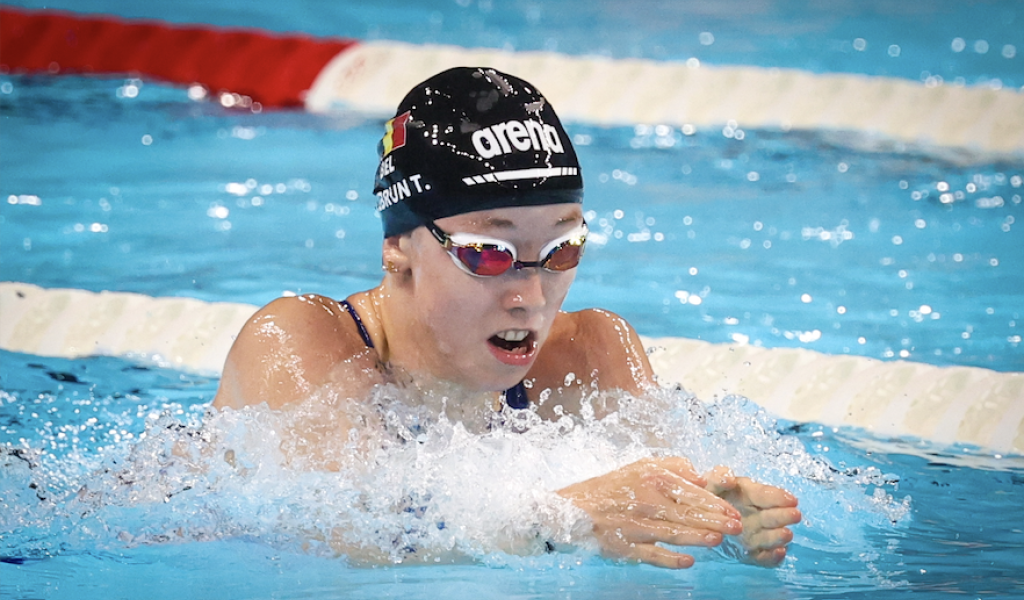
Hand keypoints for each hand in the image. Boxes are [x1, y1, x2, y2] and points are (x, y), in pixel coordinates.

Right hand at [557, 457, 743, 568]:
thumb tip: (700, 474)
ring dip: (696, 537)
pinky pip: (652, 554)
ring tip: (717, 540)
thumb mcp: (641, 466)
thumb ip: (673, 467)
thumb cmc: (612, 487)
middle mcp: (645, 502)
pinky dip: (670, 559)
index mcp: (651, 480)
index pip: (689, 492)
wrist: (574, 510)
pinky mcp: (626, 547)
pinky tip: (688, 562)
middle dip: (713, 521)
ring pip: (672, 533)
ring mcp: (636, 526)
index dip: (714, 502)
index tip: (732, 511)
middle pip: (686, 513)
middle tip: (736, 527)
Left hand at [704, 466, 801, 566]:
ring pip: (770, 536)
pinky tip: (779, 553)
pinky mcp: (750, 553)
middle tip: (795, 515)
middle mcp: (756, 515)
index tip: (790, 499)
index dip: (777, 496)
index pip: (764, 495)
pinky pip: (763, 557)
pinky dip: (771, 557)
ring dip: (779, 536)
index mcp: (749, 494)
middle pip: (772, 516)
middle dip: (783, 515)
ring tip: (787, 534)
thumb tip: (728, 479)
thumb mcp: (710, 483)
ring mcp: (755, 535)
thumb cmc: (708, 497)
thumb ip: (719, 477)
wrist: (699, 521)